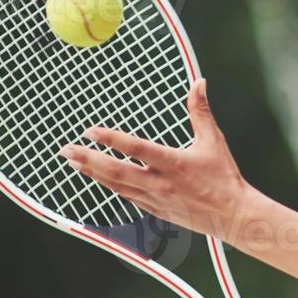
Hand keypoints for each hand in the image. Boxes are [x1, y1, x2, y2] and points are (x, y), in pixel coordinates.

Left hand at [59, 78, 253, 238]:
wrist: (232, 216)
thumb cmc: (224, 176)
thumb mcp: (213, 141)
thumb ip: (200, 111)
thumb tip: (199, 81)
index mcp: (174, 163)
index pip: (136, 149)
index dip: (111, 139)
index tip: (89, 131)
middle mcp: (160, 183)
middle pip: (115, 171)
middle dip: (87, 159)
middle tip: (65, 149)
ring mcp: (155, 199)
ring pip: (115, 185)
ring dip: (91, 172)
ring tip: (72, 161)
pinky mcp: (154, 210)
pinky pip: (125, 195)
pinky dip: (107, 184)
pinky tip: (96, 176)